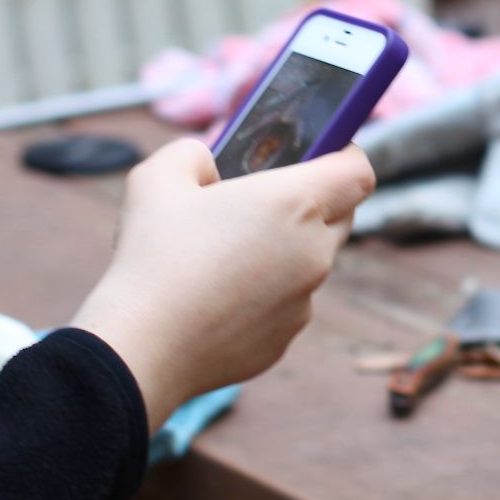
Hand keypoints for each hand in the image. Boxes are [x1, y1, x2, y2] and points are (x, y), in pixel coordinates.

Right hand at [70, 138, 372, 422]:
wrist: (141, 348)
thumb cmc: (152, 255)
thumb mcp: (158, 177)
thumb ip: (193, 154)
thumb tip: (209, 166)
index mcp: (294, 203)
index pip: (358, 172)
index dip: (345, 155)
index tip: (320, 151)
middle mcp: (313, 253)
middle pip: (340, 216)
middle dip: (313, 201)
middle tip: (262, 198)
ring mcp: (303, 302)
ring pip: (309, 263)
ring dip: (283, 251)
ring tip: (223, 253)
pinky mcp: (284, 339)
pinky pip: (285, 304)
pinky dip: (262, 295)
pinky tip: (214, 297)